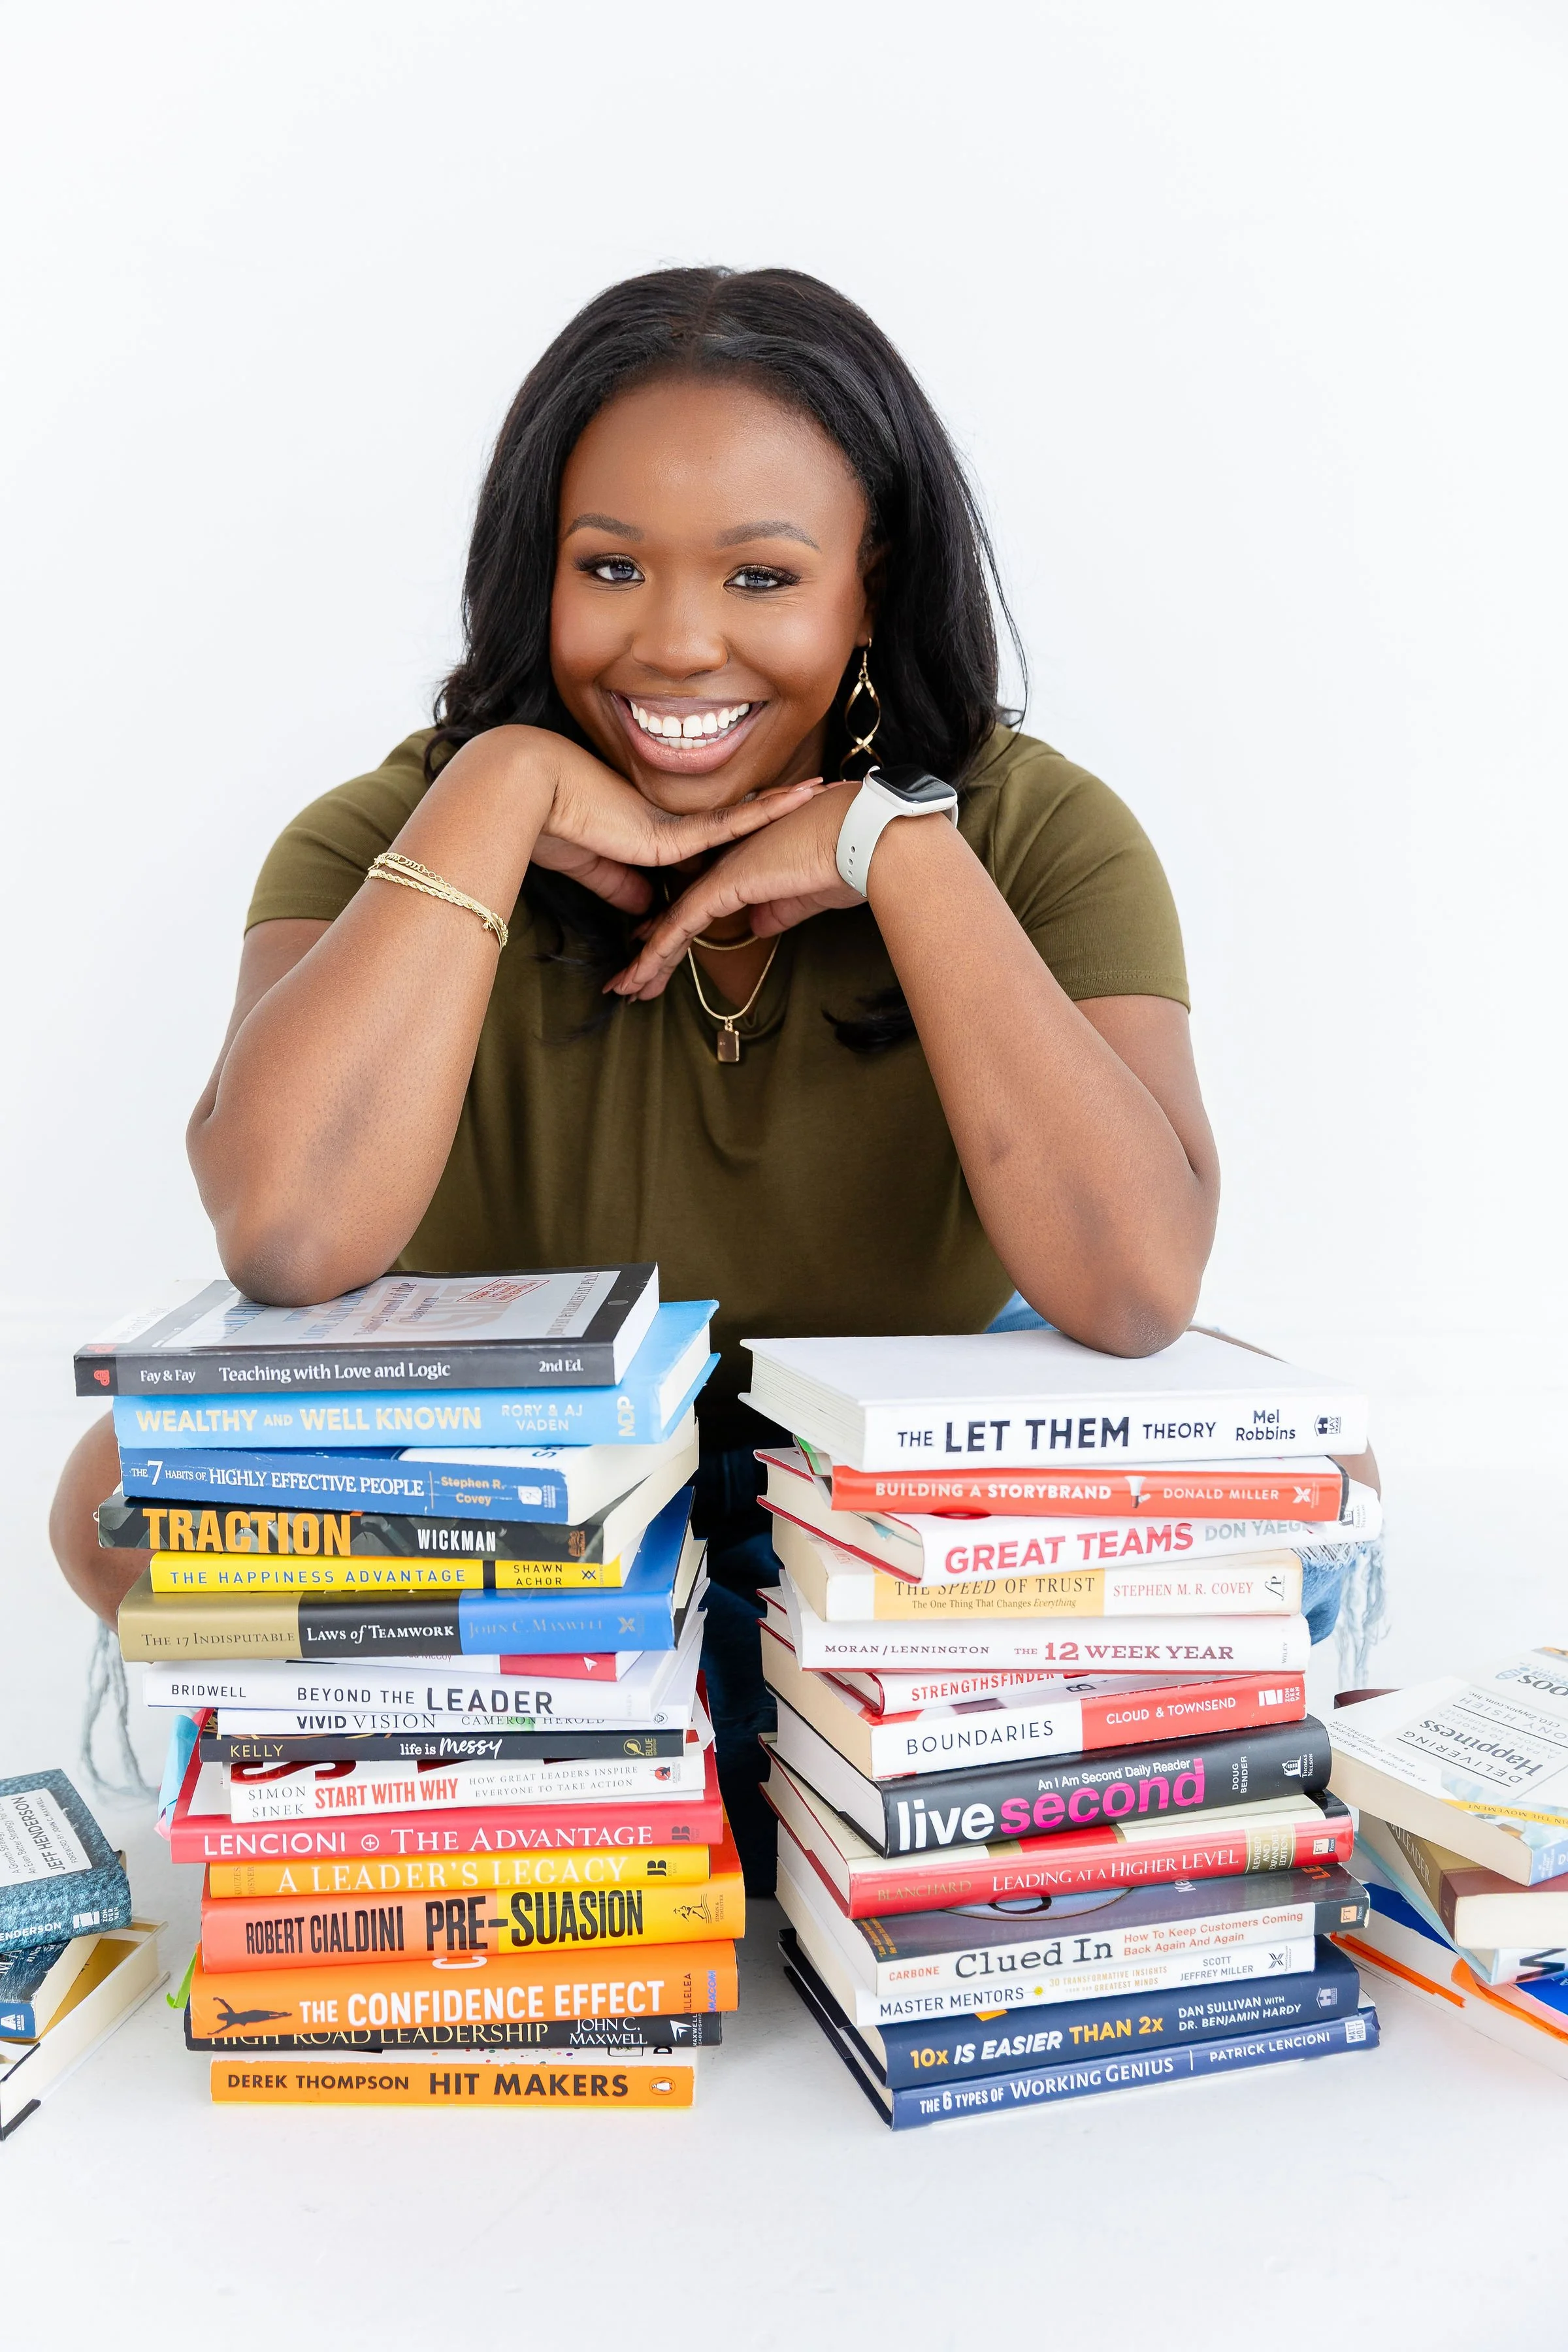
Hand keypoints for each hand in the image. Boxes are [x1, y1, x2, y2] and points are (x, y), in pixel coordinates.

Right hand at [486, 726, 823, 915]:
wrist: (526, 794)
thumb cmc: (548, 826)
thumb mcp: (592, 867)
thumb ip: (620, 887)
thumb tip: (645, 913)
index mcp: (651, 831)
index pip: (709, 832)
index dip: (745, 824)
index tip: (776, 817)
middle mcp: (669, 823)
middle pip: (734, 820)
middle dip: (776, 809)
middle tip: (818, 791)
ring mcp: (673, 825)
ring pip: (742, 815)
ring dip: (783, 805)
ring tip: (824, 790)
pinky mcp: (669, 834)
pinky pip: (729, 824)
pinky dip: (764, 813)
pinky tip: (798, 800)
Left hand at [606, 780, 864, 998]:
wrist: (861, 837)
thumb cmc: (846, 860)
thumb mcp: (807, 894)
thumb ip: (779, 909)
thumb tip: (759, 925)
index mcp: (746, 869)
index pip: (700, 907)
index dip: (676, 935)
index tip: (656, 959)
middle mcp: (727, 869)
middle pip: (679, 917)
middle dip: (653, 953)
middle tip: (628, 982)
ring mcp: (722, 875)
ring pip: (672, 925)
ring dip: (646, 961)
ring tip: (623, 989)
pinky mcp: (723, 886)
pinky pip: (680, 925)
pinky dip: (657, 954)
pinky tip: (638, 976)